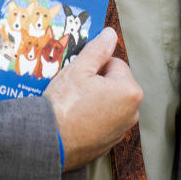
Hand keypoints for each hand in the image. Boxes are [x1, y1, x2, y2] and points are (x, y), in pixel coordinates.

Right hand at [44, 28, 142, 170]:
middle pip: (113, 84)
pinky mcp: (108, 144)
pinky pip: (102, 122)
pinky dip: (91, 118)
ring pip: (107, 103)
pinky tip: (74, 120)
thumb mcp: (79, 69)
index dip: (94, 66)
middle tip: (75, 89)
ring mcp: (121, 131)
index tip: (79, 75)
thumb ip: (98, 49)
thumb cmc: (64, 105)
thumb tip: (110, 34)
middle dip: (96, 83)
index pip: (114, 64)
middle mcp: (132, 113)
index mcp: (130, 91)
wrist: (48, 143)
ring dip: (94, 100)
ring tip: (73, 105)